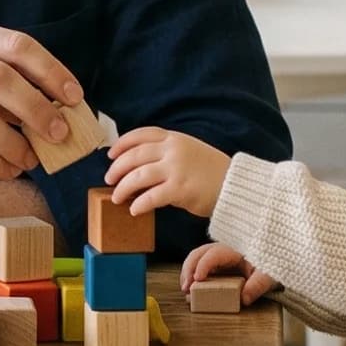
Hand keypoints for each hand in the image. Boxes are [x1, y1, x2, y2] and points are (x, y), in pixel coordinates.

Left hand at [106, 125, 229, 219]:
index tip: (110, 154)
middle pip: (134, 156)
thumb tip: (139, 166)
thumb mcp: (190, 151)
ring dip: (122, 188)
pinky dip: (139, 204)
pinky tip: (135, 210)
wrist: (236, 187)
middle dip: (117, 169)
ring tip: (117, 198)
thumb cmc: (213, 172)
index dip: (122, 144)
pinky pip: (151, 197)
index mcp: (175, 138)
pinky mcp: (180, 189)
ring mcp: (176, 169)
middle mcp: (174, 150)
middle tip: (109, 180)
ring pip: (138, 176)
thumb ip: (167, 153)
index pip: (141, 135)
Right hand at [181, 242, 280, 306]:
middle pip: (197, 254)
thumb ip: (257, 285)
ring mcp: (217, 257)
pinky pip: (199, 267)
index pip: (213, 254)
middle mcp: (222, 251)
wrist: (274, 261)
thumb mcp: (268, 275)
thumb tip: (244, 299)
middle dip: (188, 270)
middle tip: (186, 288)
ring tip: (186, 291)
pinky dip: (192, 277)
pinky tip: (191, 290)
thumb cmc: (270, 266)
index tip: (197, 279)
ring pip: (195, 259)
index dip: (203, 266)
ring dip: (187, 274)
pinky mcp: (215, 266)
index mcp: (234, 249)